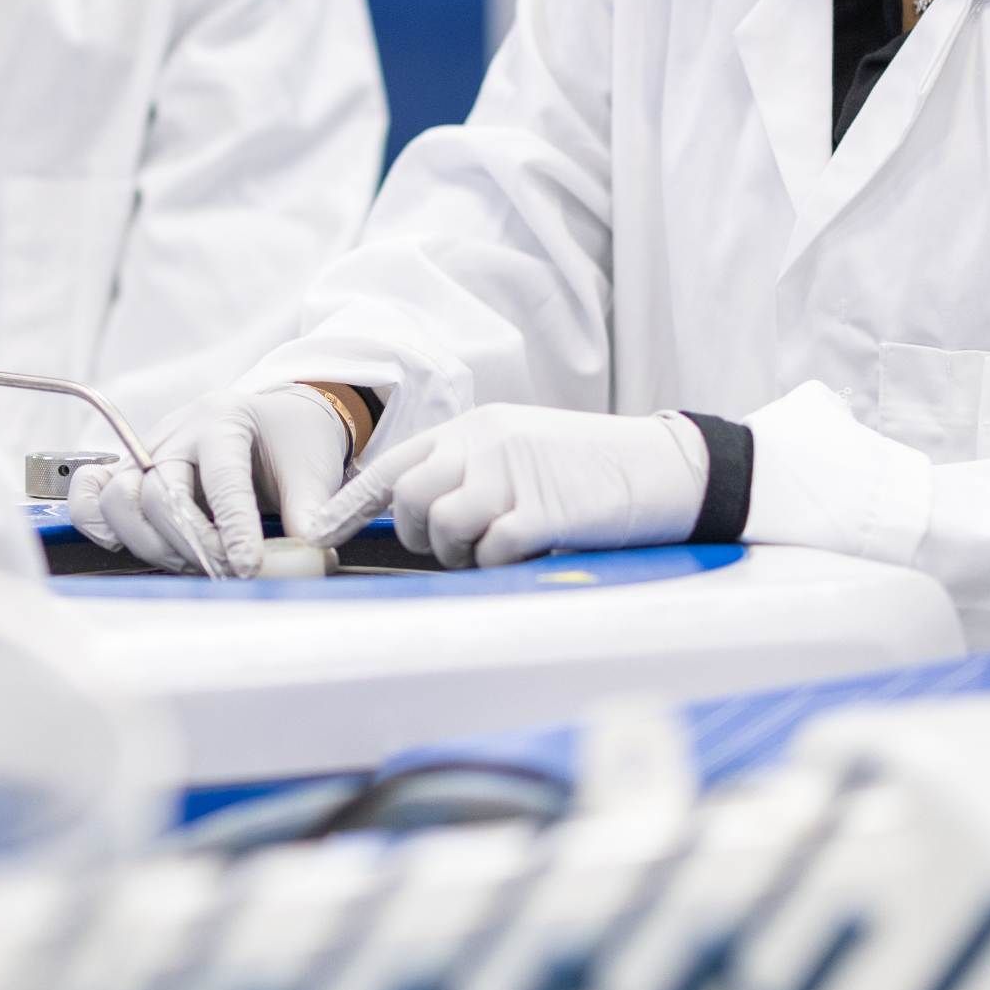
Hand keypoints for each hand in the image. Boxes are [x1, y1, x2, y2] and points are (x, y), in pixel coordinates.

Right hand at [65, 383, 361, 577]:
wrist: (273, 423)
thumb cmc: (291, 443)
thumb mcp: (314, 470)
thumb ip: (310, 513)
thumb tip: (308, 555)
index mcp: (224, 420)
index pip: (221, 477)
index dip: (233, 528)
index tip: (248, 568)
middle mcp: (177, 432)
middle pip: (159, 492)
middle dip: (192, 544)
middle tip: (227, 573)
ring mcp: (145, 453)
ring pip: (119, 500)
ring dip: (152, 545)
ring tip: (194, 564)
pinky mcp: (128, 473)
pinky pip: (91, 496)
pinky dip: (101, 527)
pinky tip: (139, 548)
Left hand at [307, 404, 705, 568]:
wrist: (666, 468)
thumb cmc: (593, 468)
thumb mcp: (524, 450)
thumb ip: (475, 470)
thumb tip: (424, 514)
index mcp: (479, 427)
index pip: (397, 464)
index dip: (355, 504)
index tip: (323, 533)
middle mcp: (487, 443)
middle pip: (411, 497)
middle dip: (421, 535)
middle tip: (457, 549)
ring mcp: (514, 473)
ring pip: (444, 526)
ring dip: (462, 554)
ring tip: (498, 552)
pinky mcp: (543, 510)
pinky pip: (492, 548)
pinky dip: (500, 562)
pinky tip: (529, 553)